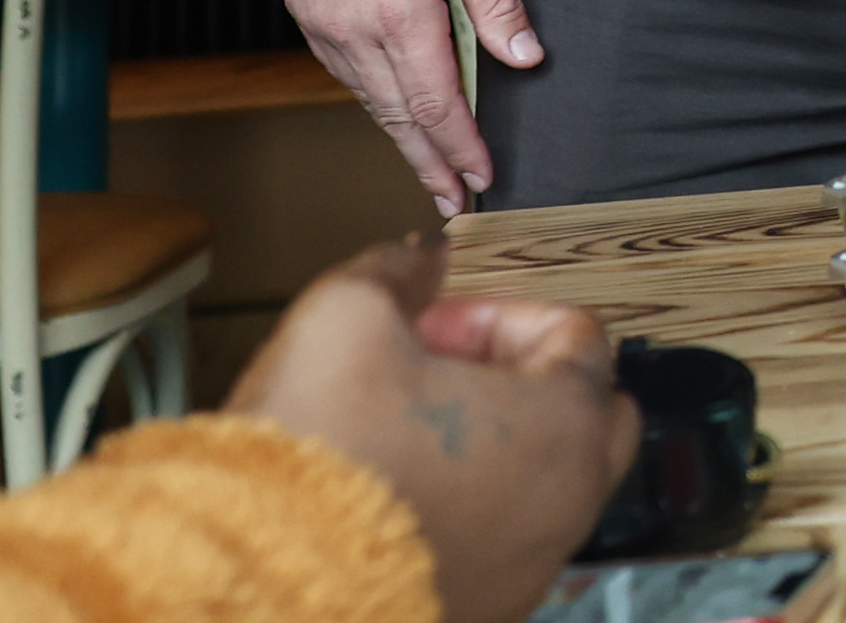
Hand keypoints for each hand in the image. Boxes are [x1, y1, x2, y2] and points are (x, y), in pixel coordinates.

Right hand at [229, 238, 631, 622]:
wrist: (261, 586)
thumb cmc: (321, 451)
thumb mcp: (346, 316)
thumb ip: (398, 271)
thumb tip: (424, 259)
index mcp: (567, 422)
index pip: (578, 335)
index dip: (498, 312)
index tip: (430, 324)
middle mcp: (571, 501)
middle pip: (585, 411)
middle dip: (517, 377)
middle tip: (432, 373)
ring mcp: (534, 567)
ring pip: (545, 481)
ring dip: (492, 445)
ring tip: (403, 435)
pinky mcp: (488, 612)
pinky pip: (504, 543)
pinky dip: (472, 511)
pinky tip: (394, 499)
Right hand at [284, 0, 537, 214]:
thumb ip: (497, 0)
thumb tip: (525, 58)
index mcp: (401, 16)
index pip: (438, 104)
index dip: (461, 147)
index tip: (482, 179)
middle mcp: (353, 31)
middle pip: (398, 116)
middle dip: (429, 162)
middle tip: (453, 201)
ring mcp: (323, 23)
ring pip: (367, 97)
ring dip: (400, 135)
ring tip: (428, 166)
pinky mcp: (306, 10)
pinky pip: (343, 70)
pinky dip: (372, 97)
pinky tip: (392, 108)